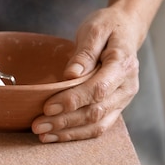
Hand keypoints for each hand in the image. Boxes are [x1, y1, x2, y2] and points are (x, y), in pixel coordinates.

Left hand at [32, 6, 139, 142]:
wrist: (126, 31)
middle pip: (95, 112)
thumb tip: (71, 74)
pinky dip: (76, 135)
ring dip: (68, 133)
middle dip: (64, 121)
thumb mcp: (94, 30)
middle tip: (37, 125)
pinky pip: (98, 128)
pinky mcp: (116, 108)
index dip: (72, 100)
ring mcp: (123, 100)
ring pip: (97, 125)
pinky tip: (55, 136)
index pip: (97, 89)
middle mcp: (127, 87)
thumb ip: (84, 53)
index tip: (47, 107)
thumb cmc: (108, 27)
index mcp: (123, 65)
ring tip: (43, 135)